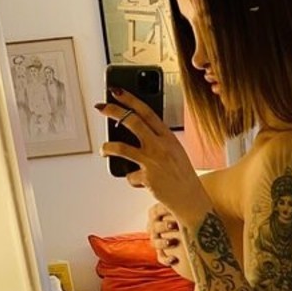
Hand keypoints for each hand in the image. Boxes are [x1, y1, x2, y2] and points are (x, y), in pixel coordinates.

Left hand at [96, 92, 212, 225]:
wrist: (191, 199)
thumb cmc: (182, 175)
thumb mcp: (175, 151)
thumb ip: (158, 139)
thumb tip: (135, 130)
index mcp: (168, 136)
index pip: (146, 111)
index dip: (129, 98)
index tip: (116, 91)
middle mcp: (160, 146)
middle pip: (131, 121)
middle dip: (112, 111)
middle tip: (100, 107)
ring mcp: (152, 161)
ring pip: (121, 147)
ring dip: (108, 147)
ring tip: (104, 150)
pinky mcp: (147, 178)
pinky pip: (130, 176)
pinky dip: (132, 180)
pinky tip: (140, 182)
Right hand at [147, 202, 193, 278]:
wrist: (192, 236)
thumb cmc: (187, 216)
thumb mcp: (184, 209)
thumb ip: (184, 205)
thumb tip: (193, 196)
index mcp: (157, 214)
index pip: (155, 211)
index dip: (162, 211)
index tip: (172, 210)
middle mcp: (155, 228)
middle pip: (154, 227)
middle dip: (163, 226)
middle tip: (175, 225)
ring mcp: (157, 241)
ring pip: (155, 242)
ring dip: (163, 243)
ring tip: (172, 242)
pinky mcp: (163, 254)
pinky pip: (161, 258)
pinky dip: (166, 260)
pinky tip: (174, 259)